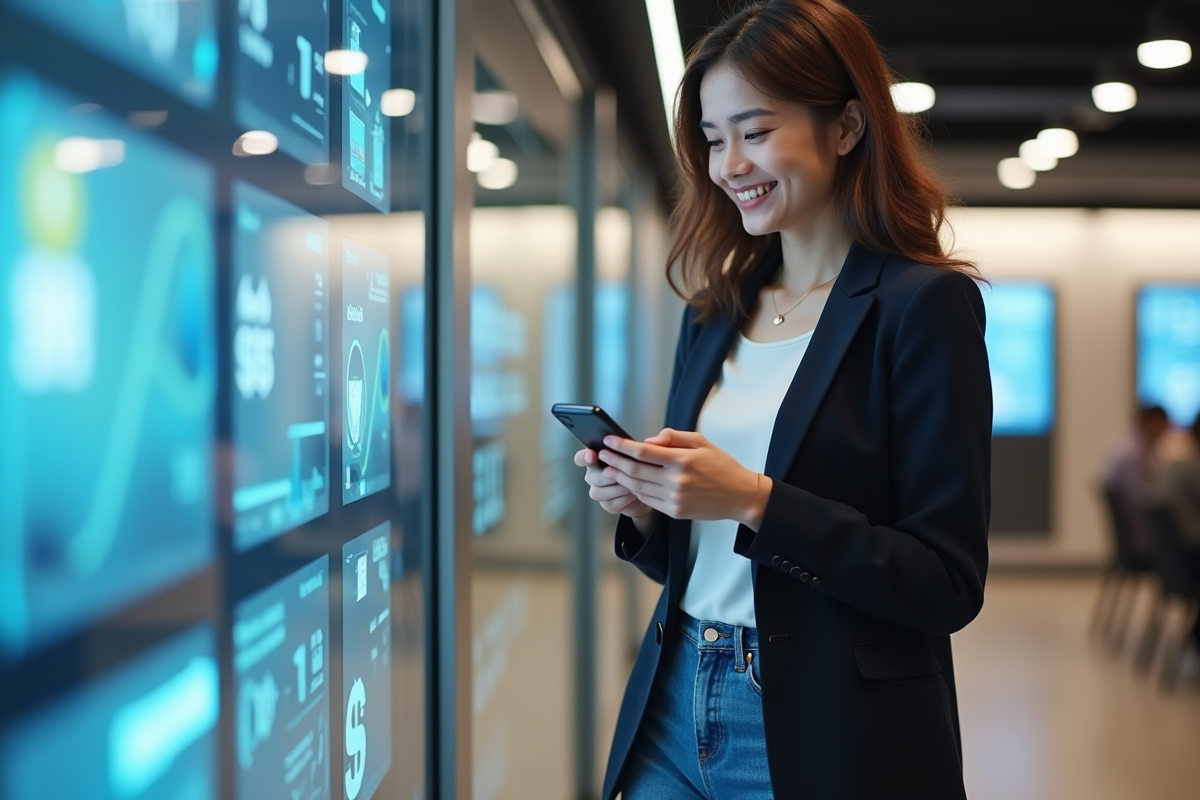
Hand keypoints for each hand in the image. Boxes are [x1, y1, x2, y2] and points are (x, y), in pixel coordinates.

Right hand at [574, 447, 656, 523]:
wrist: (652, 489)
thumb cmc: (647, 465)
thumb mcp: (649, 451)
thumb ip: (652, 443)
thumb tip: (649, 442)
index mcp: (599, 457)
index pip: (581, 457)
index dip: (584, 457)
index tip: (593, 455)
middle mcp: (595, 474)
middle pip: (591, 476)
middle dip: (606, 476)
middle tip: (618, 473)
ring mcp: (600, 490)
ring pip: (599, 491)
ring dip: (616, 488)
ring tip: (633, 484)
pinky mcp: (608, 504)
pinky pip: (610, 504)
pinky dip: (623, 499)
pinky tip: (635, 494)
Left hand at [597, 429, 772, 529]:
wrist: (739, 496)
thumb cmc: (721, 465)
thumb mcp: (701, 442)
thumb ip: (672, 437)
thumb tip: (647, 441)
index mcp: (683, 460)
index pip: (643, 452)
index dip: (622, 446)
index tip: (609, 440)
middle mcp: (677, 480)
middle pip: (635, 471)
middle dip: (614, 461)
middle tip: (602, 454)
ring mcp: (675, 499)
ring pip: (638, 487)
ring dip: (620, 477)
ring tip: (609, 468)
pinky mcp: (675, 512)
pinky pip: (648, 500)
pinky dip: (635, 491)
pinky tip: (627, 482)